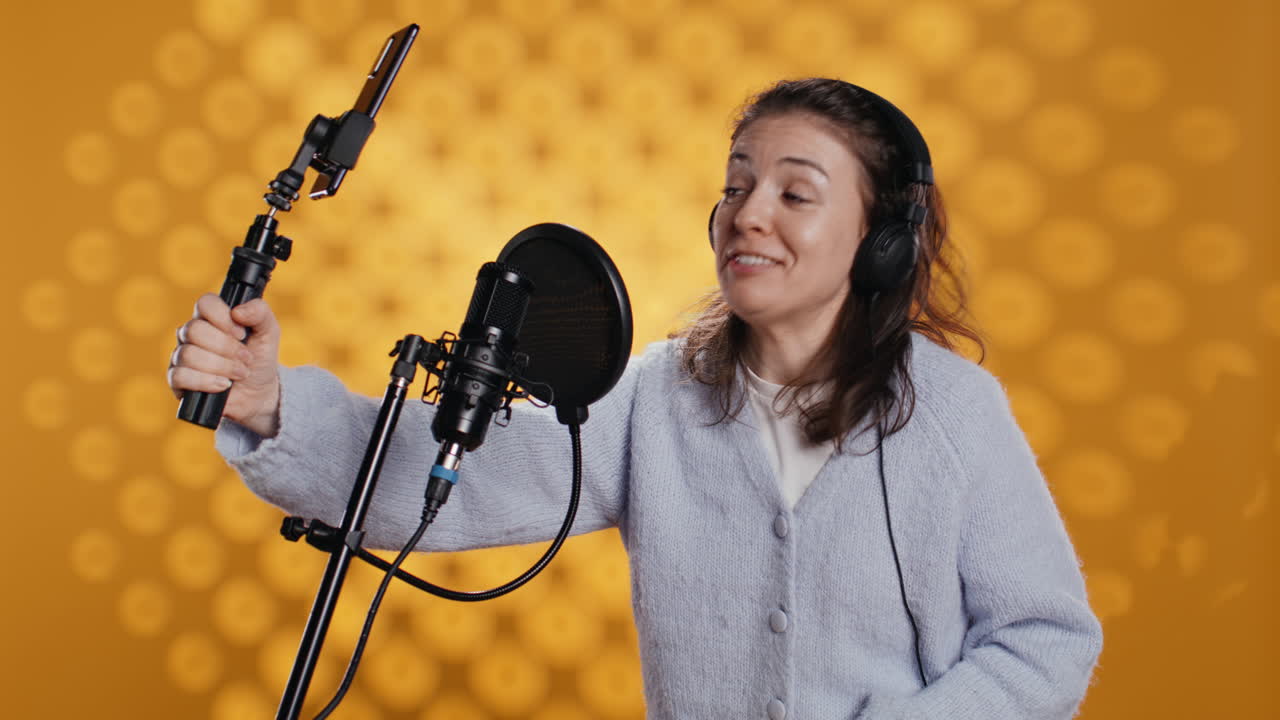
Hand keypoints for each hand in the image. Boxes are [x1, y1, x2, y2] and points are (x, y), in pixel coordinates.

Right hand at [167, 294, 281, 437]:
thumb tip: (237, 311)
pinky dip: (206, 381)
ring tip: (240, 374)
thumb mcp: (269, 333)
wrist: (258, 393)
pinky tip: (223, 385)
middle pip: (195, 330)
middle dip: (227, 347)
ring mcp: (181, 356)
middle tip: (246, 358)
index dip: (223, 318)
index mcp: (211, 317)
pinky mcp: (177, 380)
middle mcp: (192, 334)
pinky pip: (179, 376)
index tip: (241, 334)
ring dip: (222, 366)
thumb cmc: (259, 359)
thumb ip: (260, 312)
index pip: (205, 303)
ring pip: (189, 354)